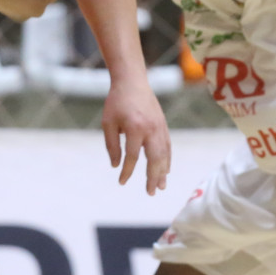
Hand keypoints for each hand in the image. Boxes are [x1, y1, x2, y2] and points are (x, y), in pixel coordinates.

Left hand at [103, 76, 170, 193]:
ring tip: (161, 187)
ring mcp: (160, 127)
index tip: (121, 182)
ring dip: (163, 172)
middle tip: (151, 192)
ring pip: (164, 154)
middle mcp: (151, 129)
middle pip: (154, 159)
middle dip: (153, 177)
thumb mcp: (108, 123)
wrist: (132, 82)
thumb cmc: (116, 102)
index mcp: (135, 128)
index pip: (132, 156)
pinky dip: (167, 160)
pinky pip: (168, 146)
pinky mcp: (163, 125)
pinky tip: (165, 170)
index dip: (127, 171)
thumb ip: (112, 145)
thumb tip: (116, 165)